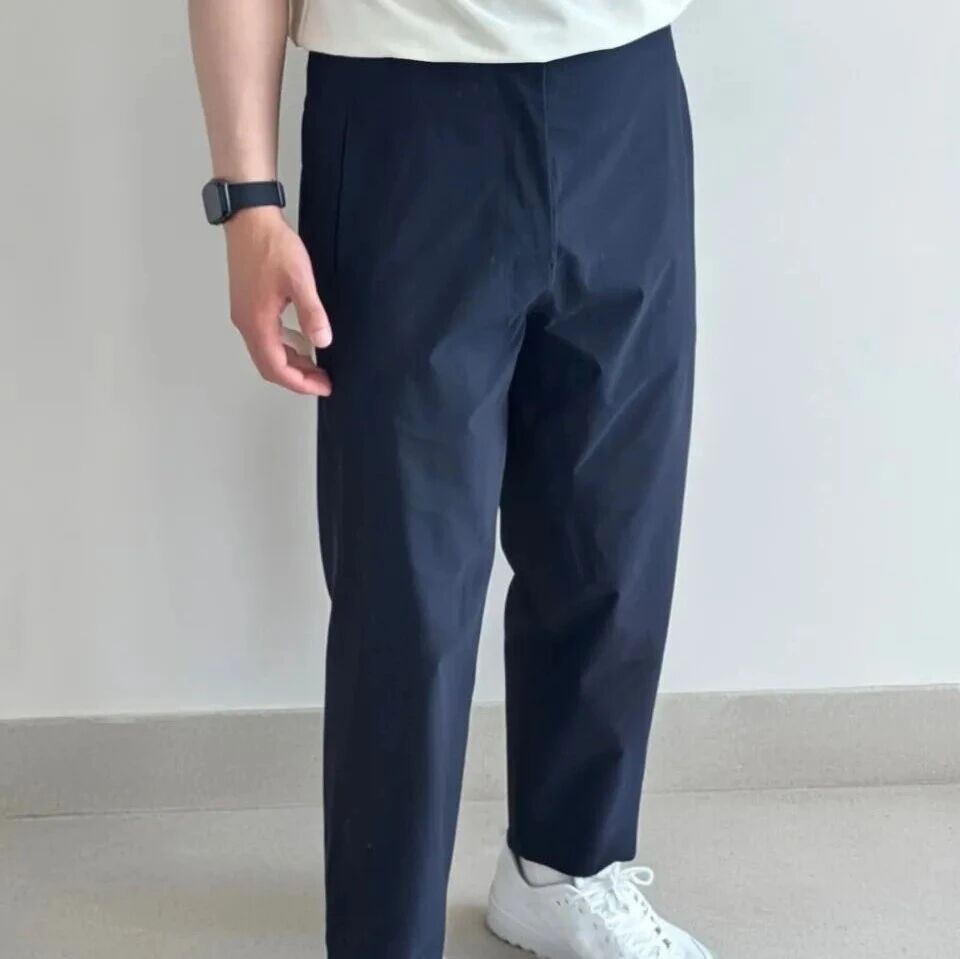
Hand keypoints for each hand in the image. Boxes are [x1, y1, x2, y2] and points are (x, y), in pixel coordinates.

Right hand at [224, 207, 332, 395]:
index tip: (324, 387)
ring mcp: (244, 314)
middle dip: (297, 378)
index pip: (277, 368)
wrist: (250, 219)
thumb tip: (323, 342)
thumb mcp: (299, 279)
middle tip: (323, 381)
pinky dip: (283, 347)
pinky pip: (264, 338)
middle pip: (269, 366)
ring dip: (290, 364)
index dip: (301, 383)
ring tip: (316, 366)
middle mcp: (246, 324)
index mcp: (257, 323)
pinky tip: (301, 341)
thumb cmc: (273, 246)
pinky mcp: (246, 304)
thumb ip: (312, 313)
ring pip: (266, 353)